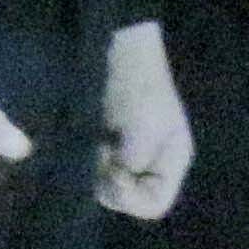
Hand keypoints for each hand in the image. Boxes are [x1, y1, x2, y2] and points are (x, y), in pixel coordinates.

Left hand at [94, 20, 191, 220]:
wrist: (116, 43)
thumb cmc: (137, 83)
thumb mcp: (144, 126)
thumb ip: (132, 161)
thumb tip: (112, 183)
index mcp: (171, 161)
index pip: (153, 205)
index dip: (128, 198)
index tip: (111, 172)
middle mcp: (150, 163)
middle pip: (126, 196)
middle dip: (106, 182)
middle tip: (95, 154)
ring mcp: (127, 152)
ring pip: (105, 182)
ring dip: (91, 170)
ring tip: (87, 143)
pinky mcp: (104, 140)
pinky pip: (93, 164)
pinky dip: (83, 158)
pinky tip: (77, 140)